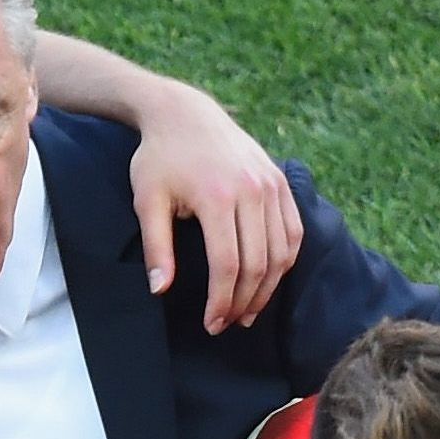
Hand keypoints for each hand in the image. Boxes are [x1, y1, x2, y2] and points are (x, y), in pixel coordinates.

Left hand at [122, 87, 297, 332]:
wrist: (185, 114)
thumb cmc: (159, 159)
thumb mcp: (147, 200)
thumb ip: (156, 247)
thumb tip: (160, 290)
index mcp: (217, 196)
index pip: (227, 265)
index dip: (221, 302)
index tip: (212, 324)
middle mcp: (251, 190)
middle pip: (258, 264)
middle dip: (243, 302)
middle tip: (226, 323)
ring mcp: (271, 184)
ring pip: (281, 252)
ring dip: (267, 289)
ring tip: (247, 311)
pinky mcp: (280, 181)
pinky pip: (293, 231)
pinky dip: (285, 261)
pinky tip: (268, 280)